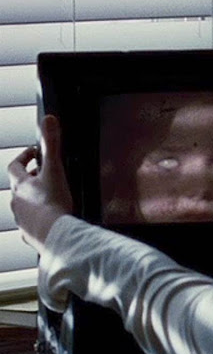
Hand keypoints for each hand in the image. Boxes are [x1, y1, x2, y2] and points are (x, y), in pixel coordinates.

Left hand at [8, 115, 72, 252]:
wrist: (53, 233)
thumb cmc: (52, 204)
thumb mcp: (55, 169)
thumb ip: (52, 144)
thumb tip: (49, 120)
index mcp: (21, 184)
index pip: (16, 165)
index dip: (25, 157)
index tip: (35, 153)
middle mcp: (17, 201)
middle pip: (20, 186)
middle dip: (32, 179)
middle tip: (45, 176)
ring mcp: (22, 218)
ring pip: (24, 205)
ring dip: (34, 200)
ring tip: (49, 200)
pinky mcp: (30, 233)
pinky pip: (31, 224)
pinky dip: (39, 220)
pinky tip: (50, 221)